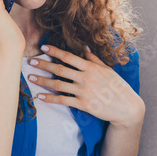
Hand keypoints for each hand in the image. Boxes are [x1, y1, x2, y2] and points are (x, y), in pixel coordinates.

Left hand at [26, 44, 144, 127]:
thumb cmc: (118, 87)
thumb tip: (84, 47)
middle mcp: (86, 78)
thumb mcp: (108, 70)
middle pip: (60, 69)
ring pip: (58, 85)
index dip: (55, 51)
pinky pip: (63, 101)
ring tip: (30, 78)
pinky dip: (50, 99)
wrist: (126, 107)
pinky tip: (40, 97)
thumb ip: (94, 59)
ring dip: (42, 81)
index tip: (43, 47)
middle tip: (31, 61)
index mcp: (91, 67)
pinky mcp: (83, 104)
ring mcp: (84, 91)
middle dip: (44, 64)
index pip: (69, 57)